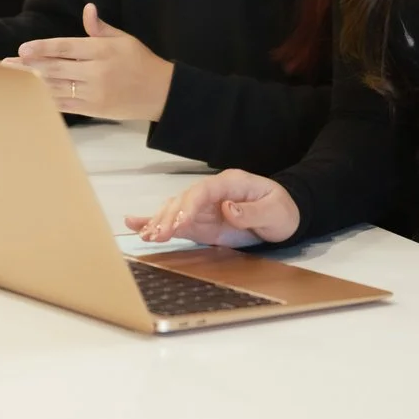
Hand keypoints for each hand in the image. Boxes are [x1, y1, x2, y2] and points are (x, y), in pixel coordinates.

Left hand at [12, 5, 173, 121]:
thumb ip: (101, 28)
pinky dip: (47, 99)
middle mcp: (97, 71)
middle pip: (56, 68)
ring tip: (13, 78)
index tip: (23, 49)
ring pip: (57, 87)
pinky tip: (31, 95)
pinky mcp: (94, 109)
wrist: (161, 93)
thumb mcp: (124, 39)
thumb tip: (88, 8)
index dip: (43, 48)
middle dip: (29, 66)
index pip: (66, 47)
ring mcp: (94, 92)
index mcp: (102, 50)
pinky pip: (65, 104)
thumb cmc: (140, 61)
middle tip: (7, 64)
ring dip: (32, 82)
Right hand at [125, 169, 299, 248]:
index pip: (203, 191)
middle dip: (169, 217)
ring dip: (159, 222)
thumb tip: (227, 209)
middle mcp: (212, 192)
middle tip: (157, 236)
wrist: (284, 217)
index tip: (180, 223)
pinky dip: (155, 221)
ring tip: (145, 236)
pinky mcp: (200, 221)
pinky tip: (134, 225)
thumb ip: (251, 211)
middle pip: (183, 199)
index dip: (189, 206)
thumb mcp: (274, 211)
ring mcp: (203, 206)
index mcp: (230, 183)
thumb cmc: (281, 211)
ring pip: (174, 209)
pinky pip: (175, 220)